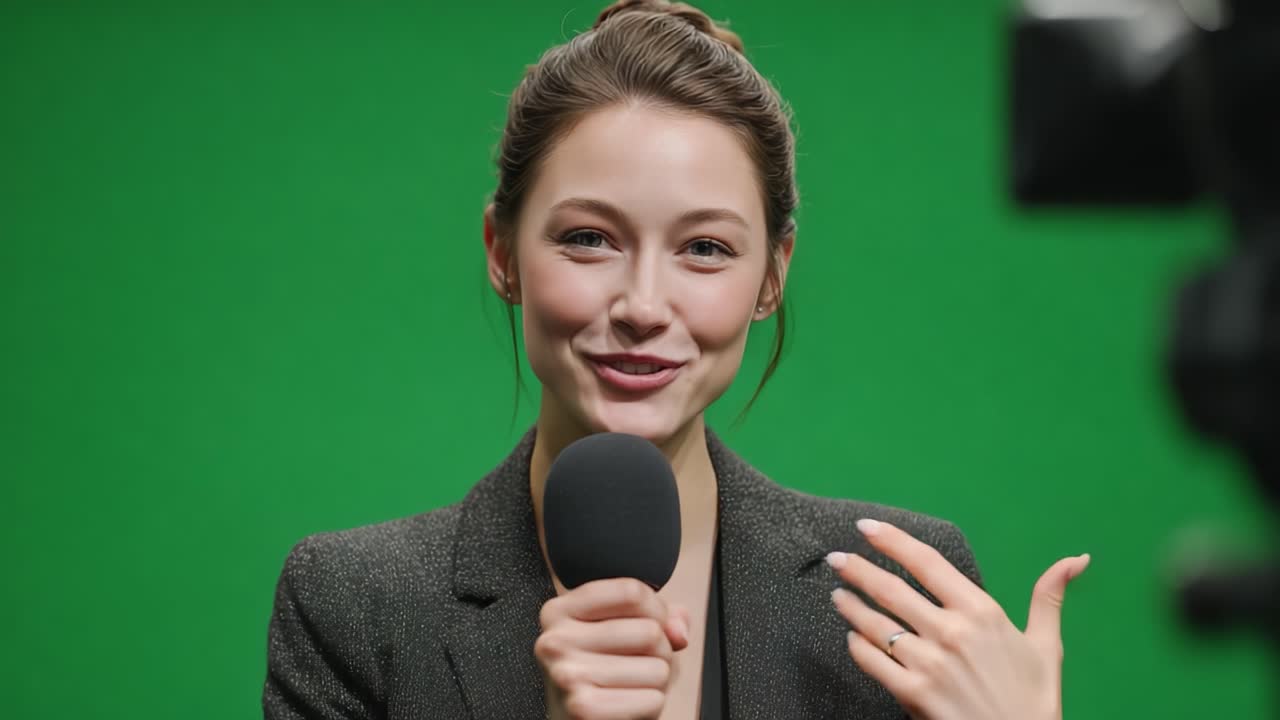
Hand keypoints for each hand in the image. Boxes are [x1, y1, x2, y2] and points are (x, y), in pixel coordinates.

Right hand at [536, 578, 689, 719]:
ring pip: (658, 667)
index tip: (649, 625)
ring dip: (658, 681)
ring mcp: (566, 674)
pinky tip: (629, 705)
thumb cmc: (602, 674)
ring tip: (633, 686)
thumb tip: (678, 631)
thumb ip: (659, 618)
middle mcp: (555, 640)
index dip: (657, 611)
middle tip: (641, 664)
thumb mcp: (622, 631)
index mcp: (560, 610)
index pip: (632, 591)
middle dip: (661, 651)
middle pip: (650, 631)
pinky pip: (653, 699)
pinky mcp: (583, 708)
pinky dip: (652, 705)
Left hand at [828, 519, 1088, 719]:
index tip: (866, 526)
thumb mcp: (1046, 646)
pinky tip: (851, 636)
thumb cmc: (1034, 700)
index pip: (927, 563)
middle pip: (892, 589)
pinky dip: (857, 646)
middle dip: (858, 569)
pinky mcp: (913, 693)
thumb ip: (1049, 597)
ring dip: (851, 606)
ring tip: (837, 594)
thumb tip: (1075, 559)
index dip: (893, 540)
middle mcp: (952, 631)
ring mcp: (930, 663)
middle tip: (835, 558)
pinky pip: (874, 661)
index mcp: (982, 612)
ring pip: (876, 624)